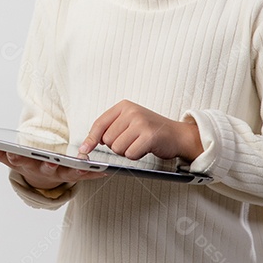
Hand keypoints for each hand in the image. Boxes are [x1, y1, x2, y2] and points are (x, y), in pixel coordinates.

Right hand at [0, 146, 108, 189]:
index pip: (20, 161)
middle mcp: (46, 171)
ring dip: (76, 169)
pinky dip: (95, 173)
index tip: (13, 152)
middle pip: (45, 168)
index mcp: (29, 165)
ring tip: (83, 161)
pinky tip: (103, 170)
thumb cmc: (30, 164)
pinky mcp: (76, 175)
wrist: (45, 180)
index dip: (16, 157)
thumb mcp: (13, 159)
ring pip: (69, 172)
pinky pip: (87, 175)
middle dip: (47, 165)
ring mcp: (62, 174)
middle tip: (48, 161)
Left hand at [79, 99, 202, 160]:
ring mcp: (140, 122)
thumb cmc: (151, 130)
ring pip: (117, 148)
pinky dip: (136, 155)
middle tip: (131, 142)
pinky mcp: (149, 136)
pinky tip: (145, 148)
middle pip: (107, 139)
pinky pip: (130, 153)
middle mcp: (131, 111)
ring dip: (127, 151)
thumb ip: (111, 128)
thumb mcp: (130, 122)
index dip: (90, 138)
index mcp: (123, 106)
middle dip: (117, 146)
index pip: (99, 123)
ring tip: (139, 144)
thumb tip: (88, 143)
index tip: (84, 149)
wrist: (178, 135)